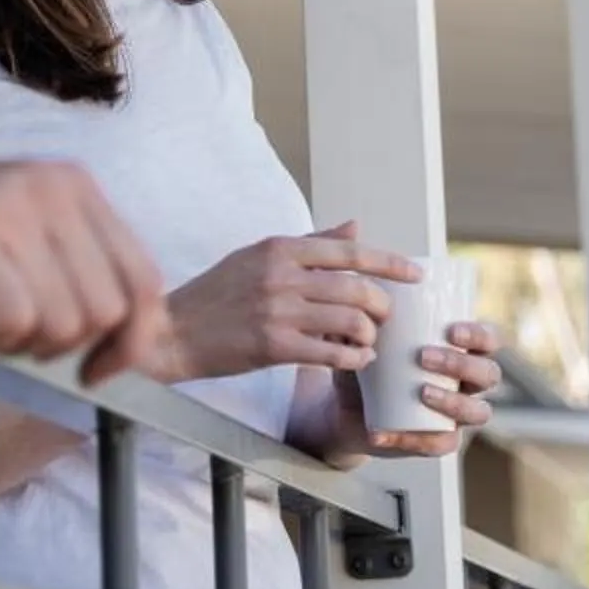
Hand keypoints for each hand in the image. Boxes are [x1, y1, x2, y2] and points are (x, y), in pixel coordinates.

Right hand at [0, 157, 168, 382]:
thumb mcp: (19, 233)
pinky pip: (12, 319)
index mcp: (72, 183)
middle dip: (59, 347)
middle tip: (6, 331)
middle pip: (105, 312)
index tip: (97, 373)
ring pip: (61, 322)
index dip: (131, 345)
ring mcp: (6, 204)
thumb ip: (76, 270)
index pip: (144, 281)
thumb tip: (137, 344)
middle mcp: (49, 184)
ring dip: (14, 342)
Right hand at [152, 222, 424, 383]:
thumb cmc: (218, 293)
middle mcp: (281, 275)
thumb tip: (356, 227)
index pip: (349, 252)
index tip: (416, 273)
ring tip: (367, 341)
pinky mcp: (273, 346)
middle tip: (386, 317)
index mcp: (280, 248)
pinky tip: (356, 361)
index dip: (389, 262)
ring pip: (350, 321)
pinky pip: (332, 353)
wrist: (173, 331)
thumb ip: (310, 243)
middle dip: (382, 306)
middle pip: (357, 288)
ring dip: (369, 335)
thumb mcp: (258, 256)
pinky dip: (353, 359)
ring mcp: (277, 311)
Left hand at [336, 317, 502, 458]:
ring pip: (478, 412)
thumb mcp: (360, 340)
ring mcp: (457, 414)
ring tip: (422, 392)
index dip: (479, 335)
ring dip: (453, 401)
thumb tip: (356, 303)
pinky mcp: (438, 440)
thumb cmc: (365, 362)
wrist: (344, 408)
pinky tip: (383, 433)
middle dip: (462, 364)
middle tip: (424, 356)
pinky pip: (441, 444)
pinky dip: (413, 440)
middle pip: (489, 374)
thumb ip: (357, 321)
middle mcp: (467, 382)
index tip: (451, 331)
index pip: (489, 339)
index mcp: (459, 350)